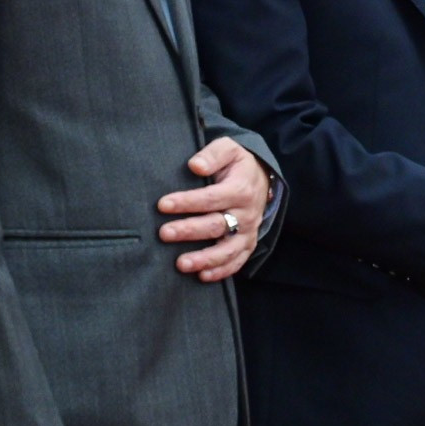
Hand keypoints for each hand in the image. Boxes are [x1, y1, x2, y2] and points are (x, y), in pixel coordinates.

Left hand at [157, 137, 270, 281]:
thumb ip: (213, 154)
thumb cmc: (237, 165)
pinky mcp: (248, 244)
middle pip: (216, 225)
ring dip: (204, 259)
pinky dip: (221, 271)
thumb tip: (195, 165)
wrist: (261, 178)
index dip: (186, 202)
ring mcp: (248, 232)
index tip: (163, 205)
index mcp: (240, 189)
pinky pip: (237, 261)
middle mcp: (246, 213)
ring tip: (181, 264)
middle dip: (188, 230)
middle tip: (164, 233)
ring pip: (227, 250)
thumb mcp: (229, 149)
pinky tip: (202, 276)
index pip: (210, 198)